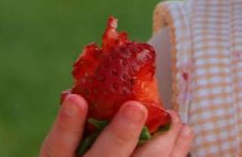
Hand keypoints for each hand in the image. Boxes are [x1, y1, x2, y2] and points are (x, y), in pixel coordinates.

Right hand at [40, 94, 193, 156]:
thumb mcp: (70, 146)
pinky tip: (183, 132)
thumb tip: (80, 90)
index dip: (67, 123)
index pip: (58, 145)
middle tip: (136, 107)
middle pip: (105, 156)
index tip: (76, 99)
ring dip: (162, 138)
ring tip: (172, 116)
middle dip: (122, 132)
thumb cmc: (86, 155)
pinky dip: (178, 150)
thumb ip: (77, 125)